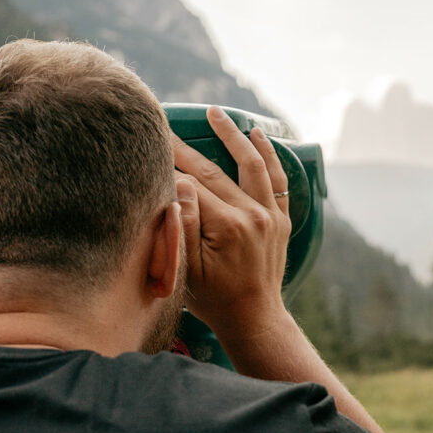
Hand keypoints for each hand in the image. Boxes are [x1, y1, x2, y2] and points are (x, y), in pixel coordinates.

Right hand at [171, 106, 292, 340]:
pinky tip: (257, 135)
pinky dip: (269, 155)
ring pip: (252, 164)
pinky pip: (278, 179)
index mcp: (227, 226)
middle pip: (214, 171)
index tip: (151, 141)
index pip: (191, 184)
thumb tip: (178, 184)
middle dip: (187, 147)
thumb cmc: (214, 300)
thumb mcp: (187, 270)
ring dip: (234, 136)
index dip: (168, 162)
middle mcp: (252, 215)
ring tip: (217, 113)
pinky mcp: (281, 219)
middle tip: (167, 126)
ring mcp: (271, 215)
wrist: (254, 319)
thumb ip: (183, 225)